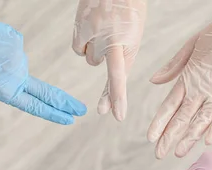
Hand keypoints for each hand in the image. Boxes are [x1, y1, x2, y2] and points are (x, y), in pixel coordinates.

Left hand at [0, 0, 86, 147]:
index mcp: (6, 91)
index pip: (36, 106)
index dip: (54, 114)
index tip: (70, 119)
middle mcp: (17, 74)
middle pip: (46, 91)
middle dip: (66, 102)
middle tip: (82, 110)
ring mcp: (18, 55)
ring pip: (18, 63)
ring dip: (5, 63)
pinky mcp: (16, 38)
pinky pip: (13, 46)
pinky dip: (3, 47)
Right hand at [72, 0, 145, 120]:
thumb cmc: (128, 8)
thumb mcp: (133, 32)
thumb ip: (123, 54)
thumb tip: (106, 75)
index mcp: (128, 42)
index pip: (119, 75)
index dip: (117, 96)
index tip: (117, 116)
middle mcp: (108, 39)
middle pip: (97, 64)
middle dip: (101, 55)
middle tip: (110, 35)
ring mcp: (92, 33)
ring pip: (88, 57)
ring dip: (93, 46)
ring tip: (102, 25)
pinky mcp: (80, 27)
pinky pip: (78, 49)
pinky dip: (83, 40)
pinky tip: (91, 25)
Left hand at [148, 2, 211, 157]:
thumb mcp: (191, 45)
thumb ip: (173, 66)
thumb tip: (153, 81)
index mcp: (189, 76)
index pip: (169, 105)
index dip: (160, 122)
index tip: (151, 138)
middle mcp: (202, 87)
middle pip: (182, 117)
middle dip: (169, 137)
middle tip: (159, 154)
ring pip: (201, 120)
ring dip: (189, 138)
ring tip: (178, 153)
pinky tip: (207, 141)